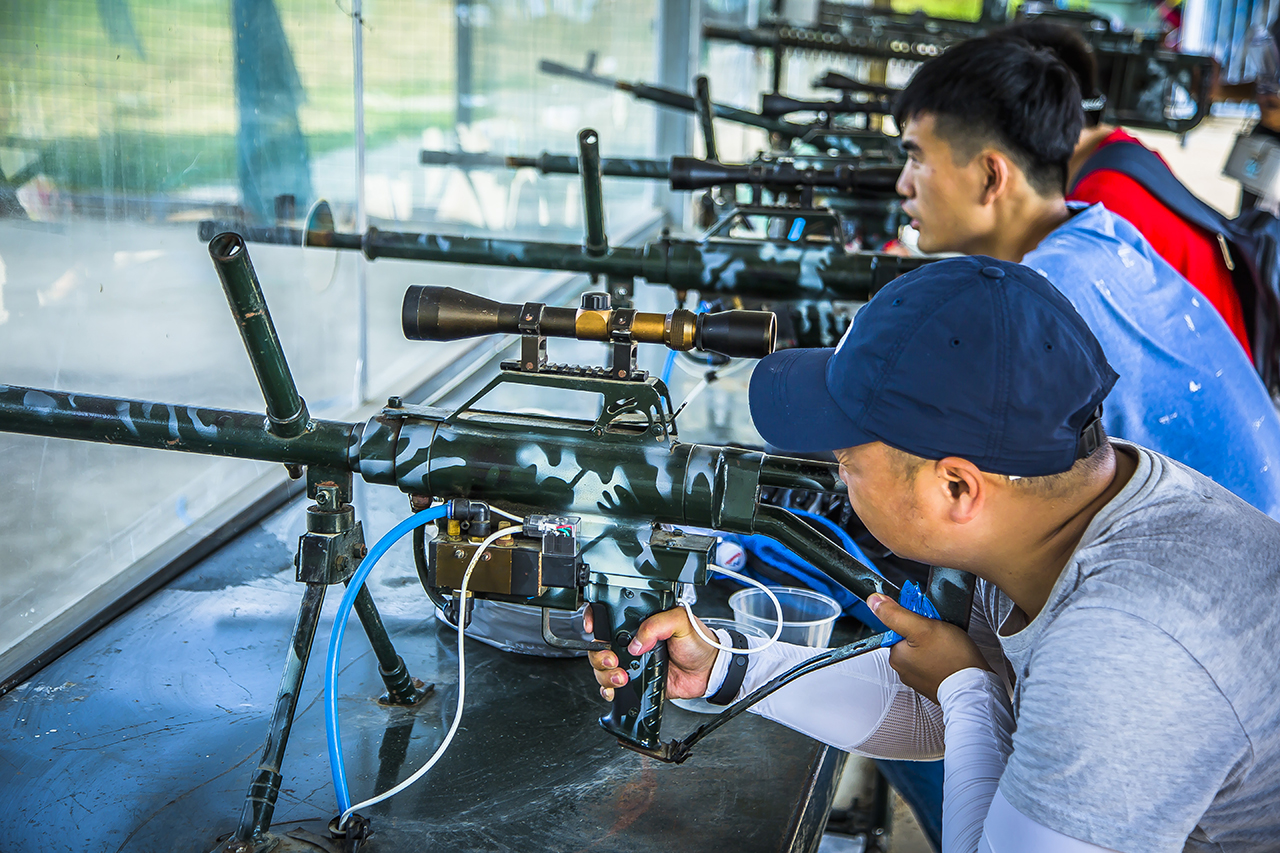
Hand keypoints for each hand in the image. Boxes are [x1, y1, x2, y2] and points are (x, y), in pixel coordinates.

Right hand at [584, 607, 719, 702]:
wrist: (709, 671)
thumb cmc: (699, 642)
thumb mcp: (681, 622)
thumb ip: (658, 624)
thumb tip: (636, 642)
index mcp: (640, 622)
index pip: (609, 616)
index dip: (594, 620)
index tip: (592, 628)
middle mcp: (632, 641)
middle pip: (600, 646)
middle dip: (599, 655)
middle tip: (613, 660)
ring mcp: (632, 662)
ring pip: (602, 667)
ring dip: (605, 674)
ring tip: (621, 677)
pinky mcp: (636, 680)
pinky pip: (612, 686)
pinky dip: (608, 689)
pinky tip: (614, 690)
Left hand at [869, 593, 990, 703]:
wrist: (975, 687)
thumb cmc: (952, 659)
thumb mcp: (922, 627)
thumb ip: (896, 614)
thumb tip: (874, 601)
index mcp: (896, 656)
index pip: (898, 627)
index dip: (915, 619)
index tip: (928, 622)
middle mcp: (903, 669)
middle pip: (910, 638)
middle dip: (925, 632)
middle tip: (940, 633)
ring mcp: (918, 678)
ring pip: (923, 649)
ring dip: (935, 644)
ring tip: (948, 646)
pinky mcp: (933, 682)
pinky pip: (934, 662)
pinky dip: (942, 657)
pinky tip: (951, 656)